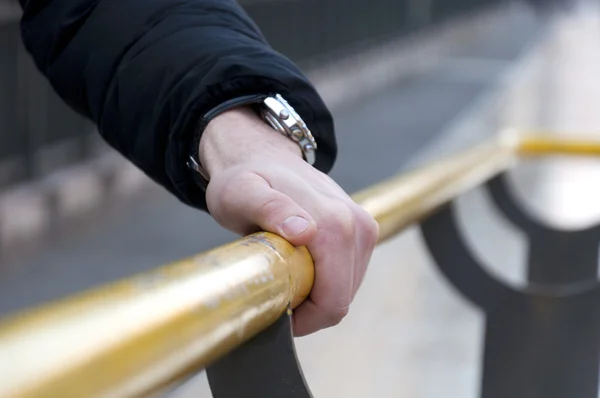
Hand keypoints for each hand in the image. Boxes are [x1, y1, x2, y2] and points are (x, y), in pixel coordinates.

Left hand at [200, 106, 378, 335]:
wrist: (262, 154)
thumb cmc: (245, 177)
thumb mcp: (242, 193)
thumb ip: (272, 209)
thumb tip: (306, 232)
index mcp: (334, 224)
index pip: (334, 301)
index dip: (304, 319)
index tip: (276, 308)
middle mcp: (358, 225)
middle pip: (342, 299)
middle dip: (309, 308)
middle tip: (275, 288)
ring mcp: (364, 228)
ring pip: (346, 289)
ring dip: (317, 294)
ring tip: (284, 272)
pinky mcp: (363, 230)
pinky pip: (348, 274)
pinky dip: (325, 281)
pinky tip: (299, 263)